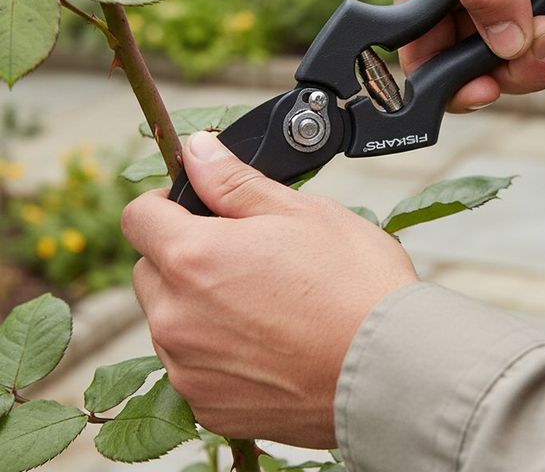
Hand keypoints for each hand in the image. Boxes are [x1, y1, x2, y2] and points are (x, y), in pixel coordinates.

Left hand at [121, 131, 417, 446]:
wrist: (392, 368)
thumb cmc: (354, 284)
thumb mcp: (300, 211)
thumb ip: (234, 181)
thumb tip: (198, 150)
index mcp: (194, 258)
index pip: (138, 217)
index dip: (166, 203)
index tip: (198, 207)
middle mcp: (176, 319)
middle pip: (150, 271)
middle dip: (182, 256)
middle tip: (243, 255)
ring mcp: (189, 369)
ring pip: (169, 321)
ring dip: (197, 306)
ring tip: (264, 302)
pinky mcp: (209, 407)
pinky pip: (191, 367)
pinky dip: (214, 351)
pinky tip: (266, 343)